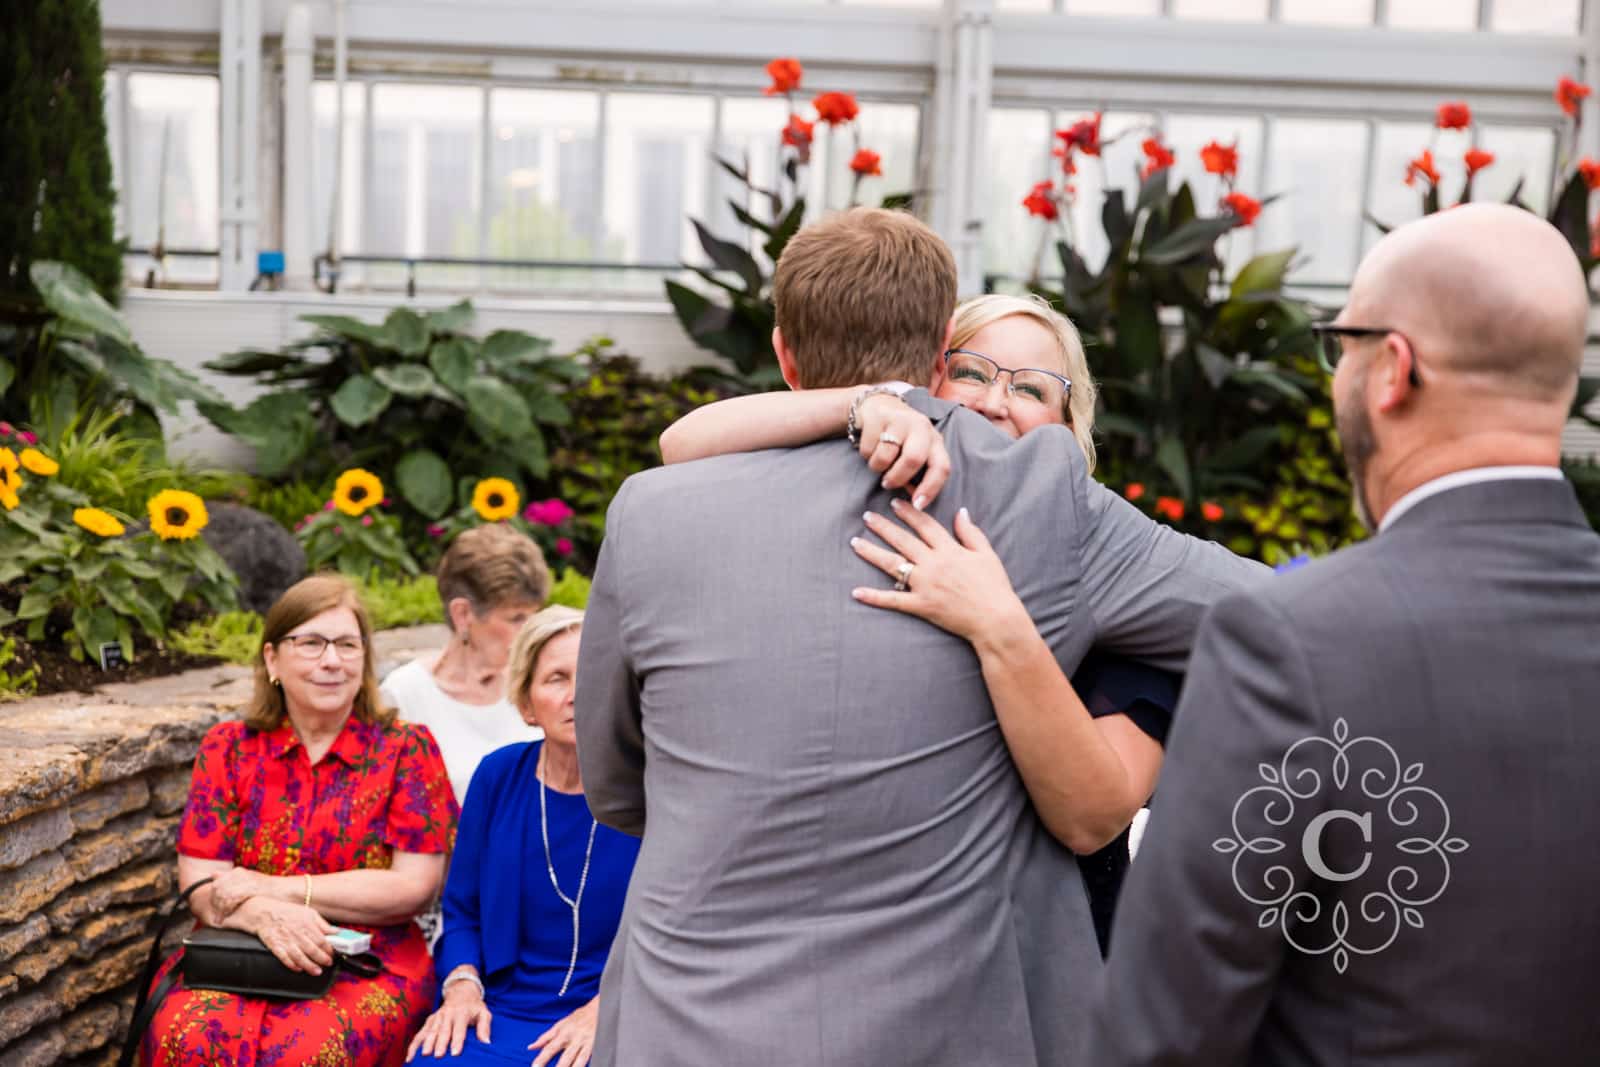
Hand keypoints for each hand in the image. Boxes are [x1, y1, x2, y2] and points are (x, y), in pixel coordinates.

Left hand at [208, 866, 275, 919]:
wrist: (285, 890)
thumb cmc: (266, 890)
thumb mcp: (247, 881)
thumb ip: (230, 879)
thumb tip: (213, 874)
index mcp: (238, 872)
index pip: (216, 883)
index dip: (213, 897)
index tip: (214, 909)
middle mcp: (240, 873)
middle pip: (218, 888)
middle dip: (215, 904)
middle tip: (215, 917)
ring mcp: (246, 880)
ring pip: (224, 894)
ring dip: (220, 909)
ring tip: (220, 920)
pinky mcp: (251, 888)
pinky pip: (233, 898)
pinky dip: (228, 908)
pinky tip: (228, 916)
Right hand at [231, 896, 334, 974]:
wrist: (264, 912)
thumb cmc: (288, 912)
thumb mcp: (309, 913)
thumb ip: (323, 924)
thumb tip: (337, 932)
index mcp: (307, 924)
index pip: (321, 940)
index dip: (329, 949)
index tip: (333, 954)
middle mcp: (297, 934)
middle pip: (312, 949)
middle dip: (322, 959)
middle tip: (328, 964)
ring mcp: (286, 941)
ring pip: (300, 956)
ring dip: (309, 965)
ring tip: (317, 971)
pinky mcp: (275, 946)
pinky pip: (284, 958)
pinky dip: (292, 965)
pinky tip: (298, 969)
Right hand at [407, 977, 491, 1059]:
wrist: (461, 992)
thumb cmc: (474, 1006)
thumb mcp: (484, 1012)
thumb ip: (485, 1027)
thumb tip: (487, 1043)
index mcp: (461, 1012)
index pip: (459, 1028)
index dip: (457, 1040)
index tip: (455, 1053)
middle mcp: (447, 1014)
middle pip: (443, 1030)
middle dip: (439, 1043)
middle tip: (437, 1056)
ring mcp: (436, 1017)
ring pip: (430, 1031)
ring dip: (426, 1043)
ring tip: (423, 1055)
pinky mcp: (429, 1021)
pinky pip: (420, 1033)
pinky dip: (414, 1045)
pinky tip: (409, 1057)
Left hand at [529, 997, 597, 1066]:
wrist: (599, 1007)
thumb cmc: (578, 1017)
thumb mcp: (560, 1024)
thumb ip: (545, 1037)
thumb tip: (531, 1047)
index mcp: (563, 1033)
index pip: (549, 1049)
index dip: (541, 1060)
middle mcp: (574, 1039)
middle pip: (565, 1059)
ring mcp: (586, 1043)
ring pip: (579, 1061)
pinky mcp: (596, 1046)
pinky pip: (589, 1059)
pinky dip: (583, 1065)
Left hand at [851, 498, 1028, 643]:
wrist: (996, 619)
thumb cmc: (995, 587)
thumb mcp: (987, 554)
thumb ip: (971, 532)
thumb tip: (960, 511)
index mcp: (950, 550)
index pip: (924, 525)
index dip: (908, 512)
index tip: (894, 503)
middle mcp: (934, 564)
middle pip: (903, 540)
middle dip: (883, 527)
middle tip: (866, 517)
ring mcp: (925, 585)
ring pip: (893, 565)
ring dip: (872, 553)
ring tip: (855, 543)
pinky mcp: (921, 605)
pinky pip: (893, 600)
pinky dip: (874, 597)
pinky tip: (856, 592)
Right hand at [855, 392, 949, 508]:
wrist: (879, 405)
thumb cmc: (902, 437)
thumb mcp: (916, 452)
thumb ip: (918, 474)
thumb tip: (915, 499)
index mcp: (935, 440)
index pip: (941, 466)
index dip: (931, 489)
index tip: (917, 505)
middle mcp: (921, 427)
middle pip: (913, 459)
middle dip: (897, 477)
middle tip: (887, 484)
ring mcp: (900, 420)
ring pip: (885, 456)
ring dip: (877, 467)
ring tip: (879, 461)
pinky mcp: (878, 417)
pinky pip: (868, 448)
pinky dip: (866, 455)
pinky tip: (871, 446)